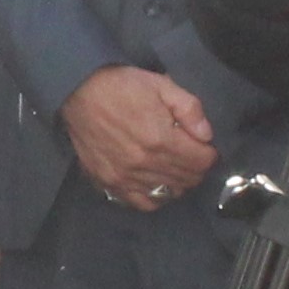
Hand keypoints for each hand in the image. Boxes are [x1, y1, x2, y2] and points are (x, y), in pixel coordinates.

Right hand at [64, 66, 220, 211]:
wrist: (79, 91)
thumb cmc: (122, 85)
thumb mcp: (162, 85)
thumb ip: (190, 109)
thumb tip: (206, 136)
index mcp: (161, 138)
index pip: (202, 161)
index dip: (209, 154)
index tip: (204, 147)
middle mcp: (145, 164)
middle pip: (187, 179)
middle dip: (196, 168)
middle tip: (192, 155)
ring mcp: (126, 177)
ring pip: (169, 193)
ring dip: (179, 182)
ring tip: (175, 168)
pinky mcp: (110, 182)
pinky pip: (142, 203)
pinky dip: (156, 196)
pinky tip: (156, 183)